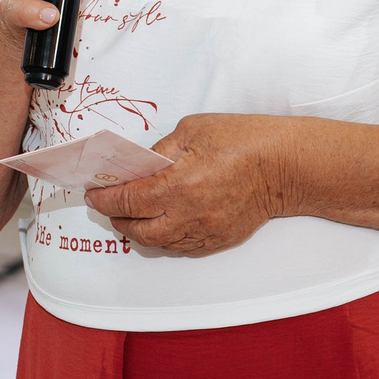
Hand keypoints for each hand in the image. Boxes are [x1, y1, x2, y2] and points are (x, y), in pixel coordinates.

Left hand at [85, 114, 294, 257]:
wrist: (286, 165)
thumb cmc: (243, 141)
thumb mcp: (192, 131)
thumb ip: (160, 152)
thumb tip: (140, 166)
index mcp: (177, 186)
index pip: (127, 201)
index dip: (104, 199)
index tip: (93, 194)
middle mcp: (188, 215)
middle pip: (137, 231)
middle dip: (117, 219)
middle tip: (109, 205)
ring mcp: (204, 232)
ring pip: (158, 244)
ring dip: (139, 231)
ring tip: (132, 215)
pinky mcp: (218, 240)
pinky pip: (182, 247)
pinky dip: (165, 238)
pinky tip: (161, 224)